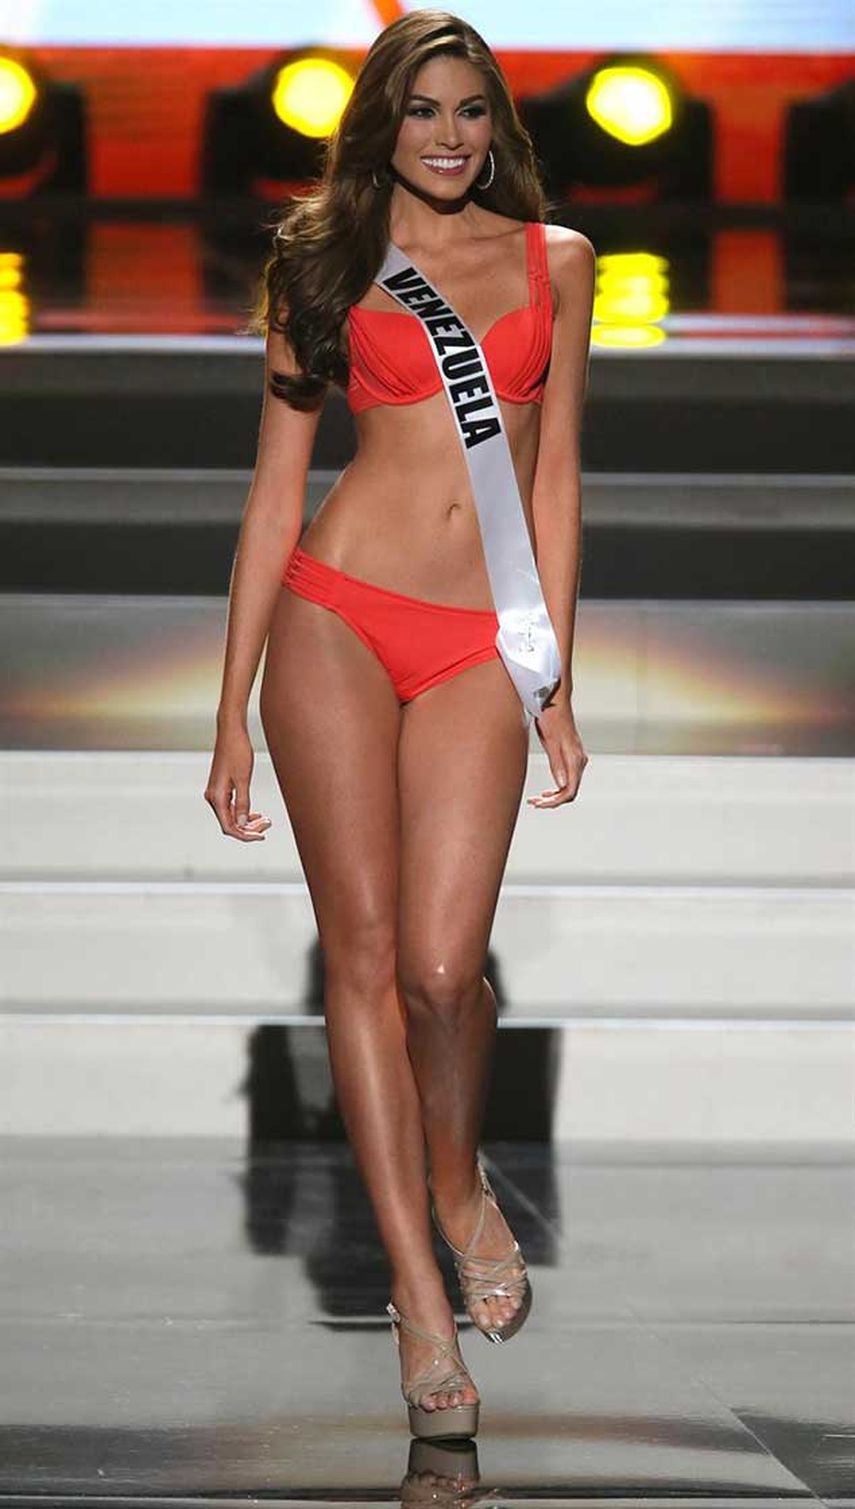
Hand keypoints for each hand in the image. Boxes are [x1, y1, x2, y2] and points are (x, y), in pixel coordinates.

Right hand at [203, 719, 272, 840]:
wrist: (231, 732)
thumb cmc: (237, 751)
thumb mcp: (243, 779)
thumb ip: (243, 804)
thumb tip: (242, 824)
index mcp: (216, 797)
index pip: (229, 827)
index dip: (246, 835)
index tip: (262, 835)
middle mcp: (212, 797)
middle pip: (230, 823)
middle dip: (249, 828)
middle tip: (268, 824)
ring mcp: (216, 793)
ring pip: (231, 816)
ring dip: (247, 821)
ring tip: (265, 820)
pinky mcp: (220, 788)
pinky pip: (231, 807)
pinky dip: (243, 812)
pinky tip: (256, 813)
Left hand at [527, 696, 587, 808]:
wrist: (555, 702)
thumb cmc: (551, 718)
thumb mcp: (551, 742)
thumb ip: (557, 764)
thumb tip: (561, 785)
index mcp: (575, 759)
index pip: (569, 791)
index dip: (554, 802)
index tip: (539, 804)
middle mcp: (579, 761)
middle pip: (570, 791)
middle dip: (552, 801)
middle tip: (533, 803)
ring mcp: (577, 758)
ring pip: (569, 786)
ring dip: (554, 796)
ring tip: (536, 799)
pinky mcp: (572, 756)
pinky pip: (568, 778)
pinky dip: (557, 787)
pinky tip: (546, 791)